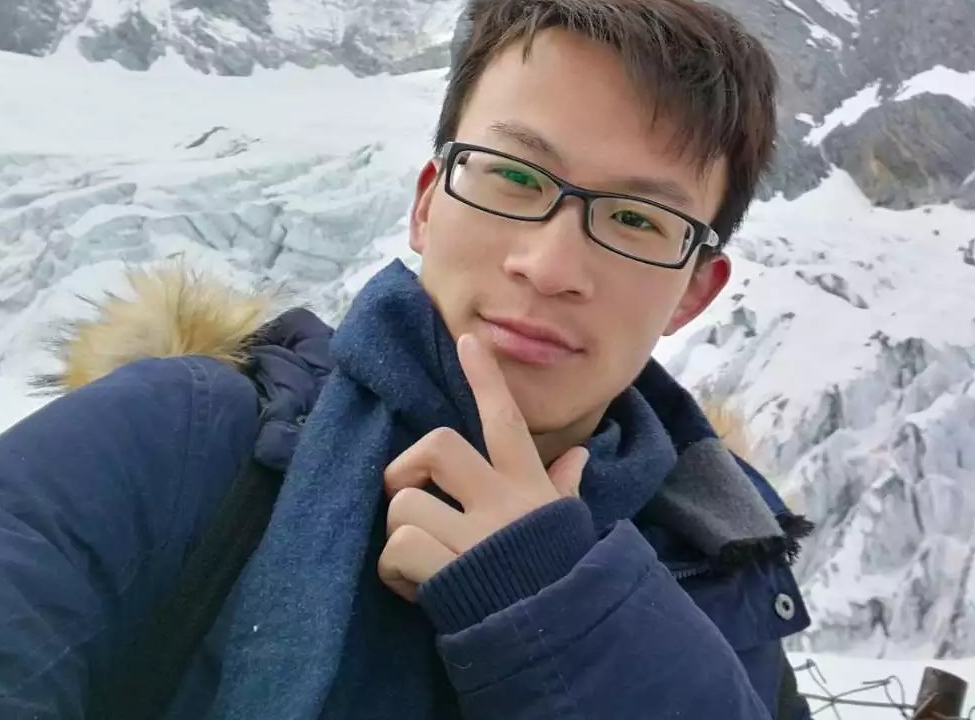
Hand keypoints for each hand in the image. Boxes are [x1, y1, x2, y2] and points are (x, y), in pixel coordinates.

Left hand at [377, 332, 589, 602]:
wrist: (557, 633)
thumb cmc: (560, 572)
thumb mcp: (567, 525)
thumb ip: (563, 488)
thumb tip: (579, 457)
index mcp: (527, 486)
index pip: (505, 420)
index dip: (485, 378)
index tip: (467, 342)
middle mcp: (500, 503)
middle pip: (437, 446)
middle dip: (408, 468)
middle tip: (409, 491)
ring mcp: (473, 537)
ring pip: (404, 504)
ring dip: (400, 532)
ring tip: (419, 557)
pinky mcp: (448, 573)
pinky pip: (398, 548)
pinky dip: (395, 570)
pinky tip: (416, 586)